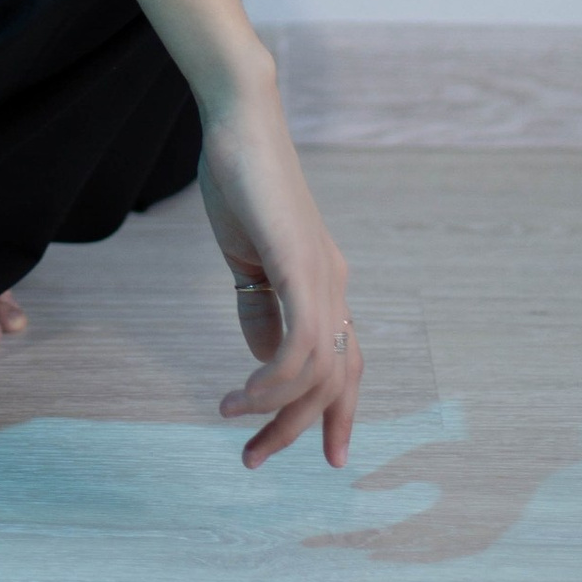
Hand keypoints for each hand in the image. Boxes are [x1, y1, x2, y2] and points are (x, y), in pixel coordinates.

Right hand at [198, 104, 361, 470]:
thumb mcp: (247, 259)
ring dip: (276, 410)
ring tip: (234, 418)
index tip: (330, 458)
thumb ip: (258, 308)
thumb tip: (263, 361)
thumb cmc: (240, 183)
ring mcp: (323, 276)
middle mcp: (335, 286)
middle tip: (255, 458)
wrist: (240, 123)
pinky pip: (301, 343)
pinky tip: (244, 392)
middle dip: (298, 429)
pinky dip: (274, 380)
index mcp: (325, 284)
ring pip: (319, 371)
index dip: (340, 414)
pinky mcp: (301, 266)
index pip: (346, 363)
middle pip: (335, 380)